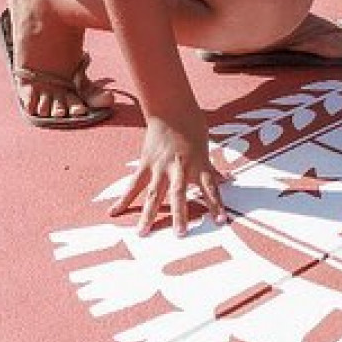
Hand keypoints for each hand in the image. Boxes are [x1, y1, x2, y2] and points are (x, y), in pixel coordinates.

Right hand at [110, 111, 226, 236]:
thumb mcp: (205, 147)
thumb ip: (211, 168)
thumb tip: (227, 180)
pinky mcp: (145, 164)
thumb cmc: (192, 125)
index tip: (220, 221)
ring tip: (142, 233)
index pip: (210, 187)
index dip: (215, 204)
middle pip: (179, 194)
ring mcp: (160, 167)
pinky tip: (113, 213)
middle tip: (180, 234)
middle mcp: (179, 167)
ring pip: (154, 194)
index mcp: (198, 163)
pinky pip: (134, 185)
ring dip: (149, 214)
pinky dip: (124, 199)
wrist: (170, 107)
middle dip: (180, 214)